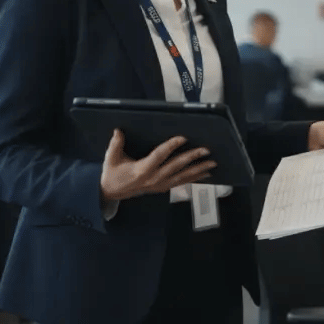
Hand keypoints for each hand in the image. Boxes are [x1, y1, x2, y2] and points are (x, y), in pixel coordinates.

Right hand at [99, 129, 216, 201]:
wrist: (111, 193)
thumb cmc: (112, 174)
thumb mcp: (111, 158)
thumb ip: (116, 144)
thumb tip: (118, 130)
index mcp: (141, 170)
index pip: (159, 156)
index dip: (171, 146)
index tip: (183, 137)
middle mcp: (153, 178)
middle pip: (176, 166)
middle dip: (192, 157)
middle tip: (206, 150)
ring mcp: (159, 185)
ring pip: (182, 176)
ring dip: (198, 169)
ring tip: (212, 163)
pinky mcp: (162, 188)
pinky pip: (181, 183)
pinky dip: (195, 178)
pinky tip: (206, 174)